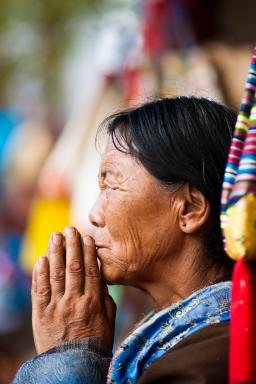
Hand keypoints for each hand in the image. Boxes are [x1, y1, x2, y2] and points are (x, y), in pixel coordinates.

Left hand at [32, 227, 115, 353]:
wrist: (74, 364)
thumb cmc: (95, 340)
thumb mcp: (109, 318)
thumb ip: (104, 295)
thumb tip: (99, 274)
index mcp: (93, 302)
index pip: (90, 270)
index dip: (88, 251)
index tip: (86, 237)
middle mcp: (74, 301)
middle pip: (73, 267)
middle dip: (71, 246)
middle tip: (70, 229)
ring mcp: (56, 306)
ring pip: (56, 274)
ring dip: (55, 253)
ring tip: (55, 236)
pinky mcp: (41, 312)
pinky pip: (39, 289)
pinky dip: (40, 273)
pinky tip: (42, 258)